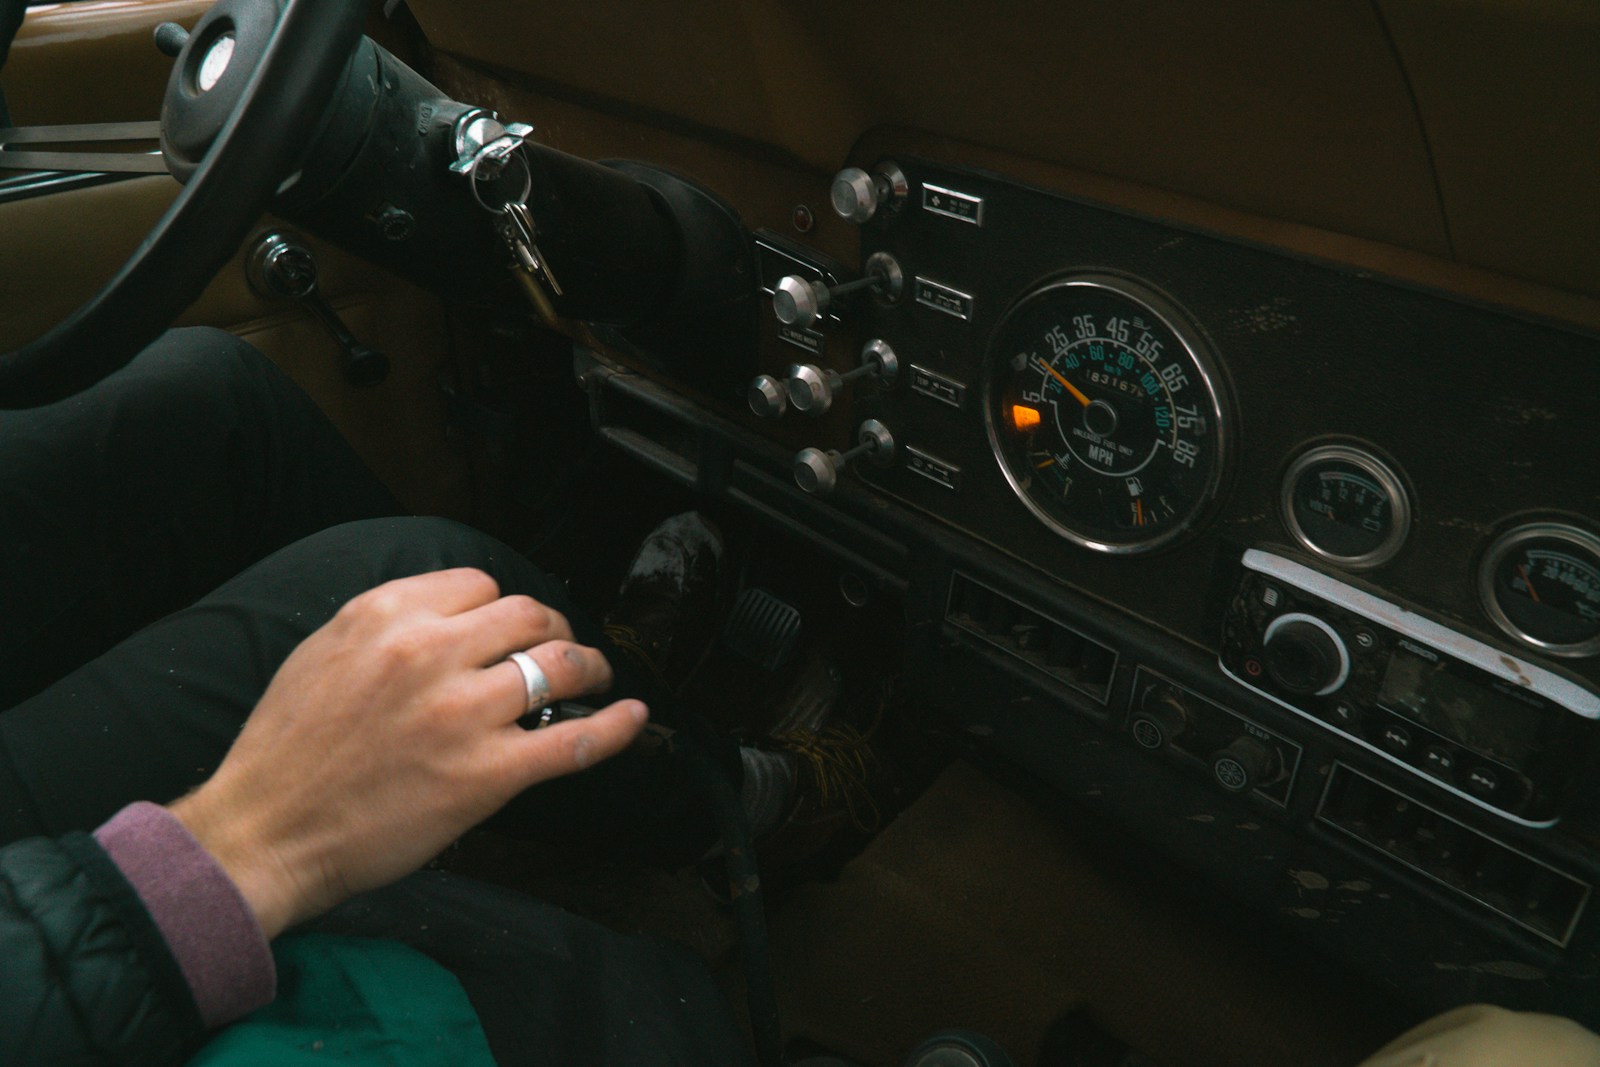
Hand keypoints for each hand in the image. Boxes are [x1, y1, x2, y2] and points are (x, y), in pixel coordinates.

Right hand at [169, 568, 646, 937]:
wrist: (265, 832)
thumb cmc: (286, 752)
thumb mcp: (324, 653)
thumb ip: (389, 626)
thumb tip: (450, 619)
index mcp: (388, 615)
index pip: (481, 585)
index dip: (503, 608)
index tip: (509, 629)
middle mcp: (431, 652)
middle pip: (529, 616)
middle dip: (553, 629)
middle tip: (560, 649)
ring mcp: (464, 714)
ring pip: (560, 665)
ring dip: (589, 668)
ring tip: (594, 678)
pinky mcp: (487, 774)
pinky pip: (573, 741)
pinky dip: (615, 726)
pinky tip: (633, 715)